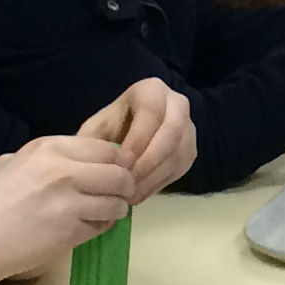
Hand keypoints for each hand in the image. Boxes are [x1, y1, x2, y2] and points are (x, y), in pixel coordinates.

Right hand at [0, 135, 133, 282]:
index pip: (106, 148)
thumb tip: (76, 161)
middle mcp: (62, 169)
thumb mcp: (11, 163)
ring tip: (100, 214)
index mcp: (48, 147)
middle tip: (116, 196)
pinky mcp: (70, 231)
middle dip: (123, 186)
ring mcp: (68, 201)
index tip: (113, 173)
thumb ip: (46, 159)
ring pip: (117, 202)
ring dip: (115, 210)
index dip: (116, 162)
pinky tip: (83, 229)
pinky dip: (99, 228)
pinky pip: (102, 227)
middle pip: (120, 173)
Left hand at [74, 77, 195, 201]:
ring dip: (153, 177)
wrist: (128, 133)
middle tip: (126, 184)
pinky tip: (138, 194)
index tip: (120, 164)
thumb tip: (97, 165)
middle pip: (172, 132)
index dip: (138, 140)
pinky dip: (158, 184)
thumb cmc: (110, 128)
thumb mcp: (97, 129)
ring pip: (178, 153)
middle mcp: (177, 104)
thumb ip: (95, 142)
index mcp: (152, 90)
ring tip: (128, 194)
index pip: (151, 112)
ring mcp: (188, 128)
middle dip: (148, 161)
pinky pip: (180, 168)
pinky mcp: (190, 150)